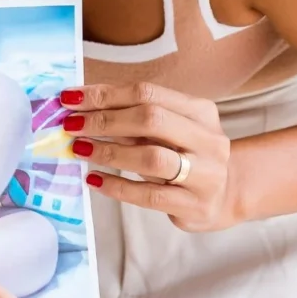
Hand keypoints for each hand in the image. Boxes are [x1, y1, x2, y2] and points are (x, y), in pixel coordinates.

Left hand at [63, 83, 237, 231]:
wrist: (226, 195)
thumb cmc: (186, 155)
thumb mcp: (169, 131)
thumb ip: (134, 118)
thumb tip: (80, 108)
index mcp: (200, 110)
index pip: (147, 93)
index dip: (105, 94)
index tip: (70, 99)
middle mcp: (208, 139)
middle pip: (151, 119)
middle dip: (104, 120)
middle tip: (71, 125)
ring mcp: (206, 174)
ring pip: (152, 157)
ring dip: (109, 152)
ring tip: (79, 149)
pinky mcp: (195, 205)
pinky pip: (149, 195)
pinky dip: (117, 185)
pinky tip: (94, 179)